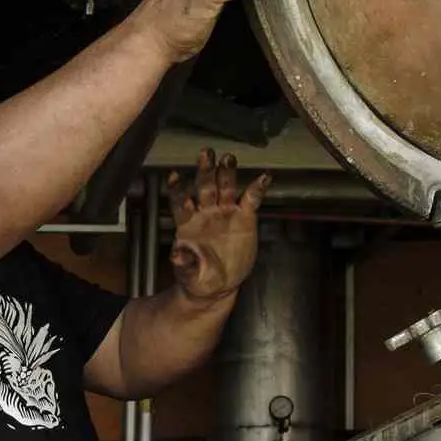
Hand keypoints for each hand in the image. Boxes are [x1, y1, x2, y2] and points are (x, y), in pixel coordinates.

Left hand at [167, 149, 270, 302]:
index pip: (181, 201)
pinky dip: (257, 188)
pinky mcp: (244, 218)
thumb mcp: (188, 274)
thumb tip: (175, 255)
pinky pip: (251, 199)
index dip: (178, 189)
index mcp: (189, 222)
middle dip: (204, 171)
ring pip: (225, 187)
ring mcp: (225, 213)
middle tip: (206, 153)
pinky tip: (265, 177)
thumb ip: (183, 263)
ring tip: (228, 158)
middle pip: (204, 187)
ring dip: (226, 172)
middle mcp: (206, 212)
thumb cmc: (198, 277)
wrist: (217, 286)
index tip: (175, 176)